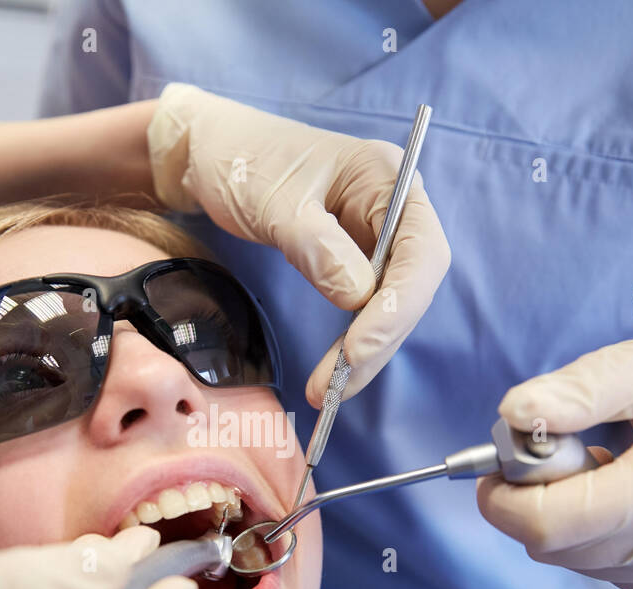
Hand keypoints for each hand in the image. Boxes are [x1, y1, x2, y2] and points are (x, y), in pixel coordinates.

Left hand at [147, 82, 450, 404]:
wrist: (212, 153)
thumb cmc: (242, 160)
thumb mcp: (274, 202)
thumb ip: (318, 247)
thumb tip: (358, 298)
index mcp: (387, 177)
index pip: (420, 250)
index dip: (398, 306)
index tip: (359, 349)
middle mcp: (392, 208)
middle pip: (411, 286)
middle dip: (379, 340)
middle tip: (337, 385)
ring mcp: (375, 237)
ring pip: (389, 306)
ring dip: (365, 353)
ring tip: (327, 391)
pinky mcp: (354, 261)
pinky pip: (364, 308)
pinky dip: (350, 344)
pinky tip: (332, 373)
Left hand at [476, 333, 632, 588]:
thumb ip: (575, 391)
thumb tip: (512, 414)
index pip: (549, 525)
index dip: (504, 498)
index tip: (500, 464)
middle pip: (557, 546)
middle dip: (543, 497)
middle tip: (576, 448)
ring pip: (580, 563)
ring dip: (577, 517)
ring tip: (620, 468)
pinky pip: (612, 574)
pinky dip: (606, 538)